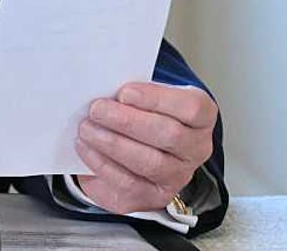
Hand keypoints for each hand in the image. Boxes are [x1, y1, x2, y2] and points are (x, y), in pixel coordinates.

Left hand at [75, 82, 216, 214]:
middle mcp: (195, 149)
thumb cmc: (143, 113)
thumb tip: (103, 89)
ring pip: (150, 162)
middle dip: (127, 121)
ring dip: (112, 144)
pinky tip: (86, 148)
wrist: (140, 146)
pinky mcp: (154, 196)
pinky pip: (129, 184)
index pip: (191, 108)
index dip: (156, 99)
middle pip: (169, 135)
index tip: (124, 92)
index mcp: (200, 118)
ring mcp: (178, 176)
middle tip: (96, 110)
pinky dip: (103, 164)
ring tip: (86, 128)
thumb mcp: (145, 96)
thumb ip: (133, 92)